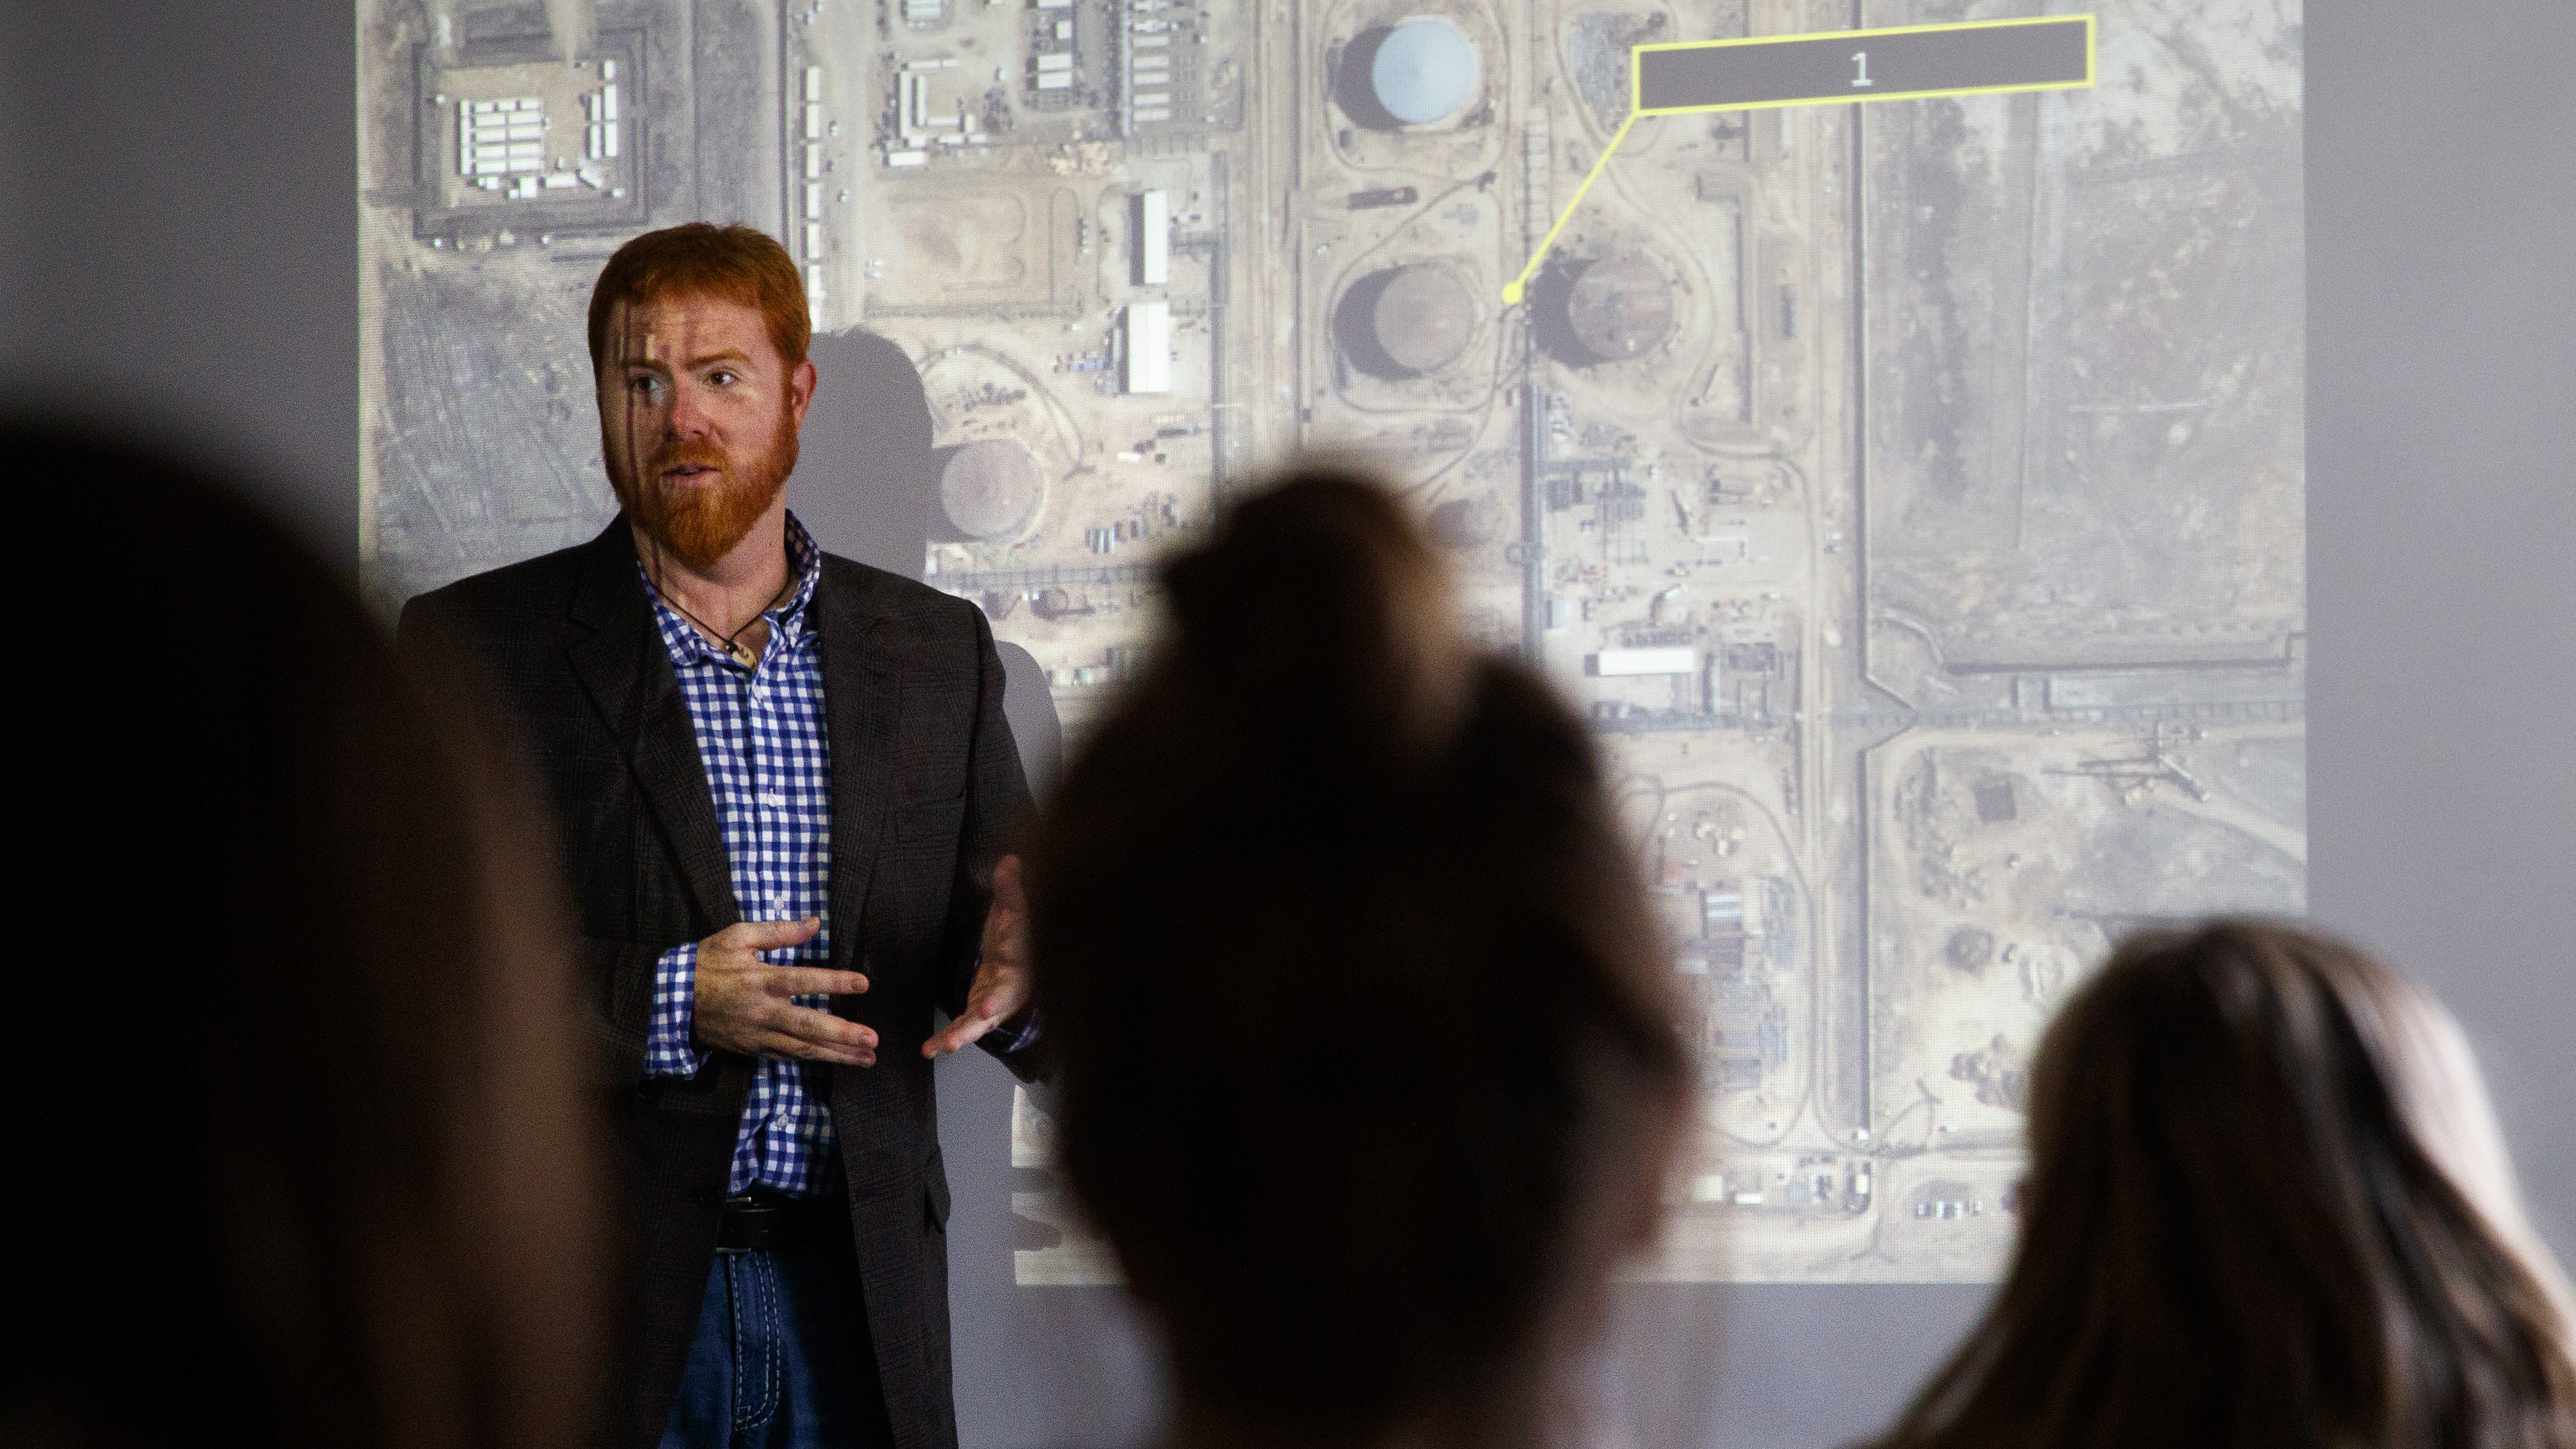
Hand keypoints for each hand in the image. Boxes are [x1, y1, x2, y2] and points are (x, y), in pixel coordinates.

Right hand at [692, 917, 877, 1065]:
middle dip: (843, 1035)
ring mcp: (757, 1034)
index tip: (864, 984)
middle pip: (808, 1025)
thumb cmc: (708, 962)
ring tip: (867, 1058)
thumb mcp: (737, 936)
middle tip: (873, 1040)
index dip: (834, 982)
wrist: (671, 1000)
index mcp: (759, 979)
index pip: (803, 981)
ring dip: (836, 1055)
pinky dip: (812, 1059)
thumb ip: (778, 932)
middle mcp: (762, 1011)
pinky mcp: (752, 1048)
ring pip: (802, 1048)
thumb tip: (815, 923)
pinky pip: (787, 1056)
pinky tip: (836, 1060)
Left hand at [924, 854, 1030, 1057]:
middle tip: (983, 1011)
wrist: (1018, 963)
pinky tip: (927, 1050)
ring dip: (964, 1033)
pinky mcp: (979, 1014)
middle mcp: (1012, 986)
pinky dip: (946, 1039)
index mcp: (1021, 956)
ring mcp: (996, 1005)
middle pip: (1004, 998)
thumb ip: (1010, 888)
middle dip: (992, 1006)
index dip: (1010, 965)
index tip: (997, 979)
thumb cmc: (1016, 935)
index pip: (1018, 956)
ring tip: (946, 1045)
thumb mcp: (1013, 909)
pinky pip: (964, 1028)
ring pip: (982, 1022)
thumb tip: (1011, 859)